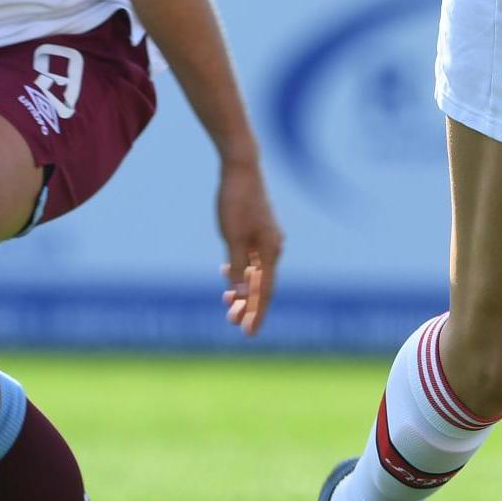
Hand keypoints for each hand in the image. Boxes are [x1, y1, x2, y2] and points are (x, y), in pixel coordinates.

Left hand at [215, 156, 282, 335]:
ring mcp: (267, 237)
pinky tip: (228, 274)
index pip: (265, 290)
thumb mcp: (232, 237)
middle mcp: (273, 246)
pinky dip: (242, 270)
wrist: (241, 166)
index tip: (248, 333)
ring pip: (256, 271)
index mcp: (270, 250)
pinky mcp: (259, 229)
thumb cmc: (236, 201)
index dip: (257, 313)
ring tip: (229, 304)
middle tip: (233, 324)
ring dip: (244, 289)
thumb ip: (238, 266)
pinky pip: (253, 257)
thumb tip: (243, 294)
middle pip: (262, 284)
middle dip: (249, 305)